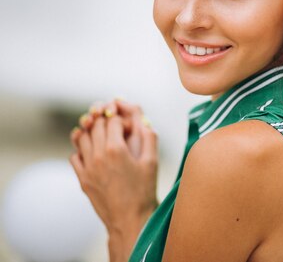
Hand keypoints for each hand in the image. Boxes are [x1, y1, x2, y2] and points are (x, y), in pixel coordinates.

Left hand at [69, 99, 157, 260]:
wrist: (129, 219)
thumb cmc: (144, 191)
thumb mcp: (152, 162)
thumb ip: (149, 137)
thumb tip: (145, 121)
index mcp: (116, 149)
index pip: (112, 120)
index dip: (121, 118)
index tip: (128, 125)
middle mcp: (98, 156)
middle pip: (95, 125)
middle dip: (105, 120)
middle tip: (114, 124)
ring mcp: (87, 168)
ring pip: (81, 138)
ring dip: (91, 131)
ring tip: (101, 134)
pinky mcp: (82, 179)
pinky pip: (75, 156)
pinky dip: (82, 149)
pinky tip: (93, 152)